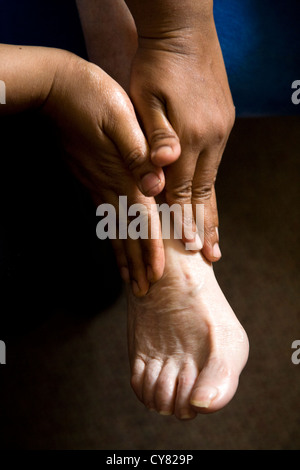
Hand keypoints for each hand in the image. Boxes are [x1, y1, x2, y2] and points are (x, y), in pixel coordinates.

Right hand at [44, 51, 165, 294]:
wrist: (57, 88)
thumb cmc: (91, 96)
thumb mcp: (120, 117)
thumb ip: (138, 152)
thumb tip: (156, 185)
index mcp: (122, 173)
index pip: (141, 220)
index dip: (150, 248)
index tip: (156, 276)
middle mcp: (109, 185)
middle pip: (126, 233)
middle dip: (136, 263)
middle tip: (142, 291)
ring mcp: (97, 184)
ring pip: (114, 229)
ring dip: (123, 255)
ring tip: (129, 279)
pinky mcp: (91, 179)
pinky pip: (105, 215)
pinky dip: (113, 236)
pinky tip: (116, 243)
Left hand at [128, 21, 234, 260]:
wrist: (184, 29)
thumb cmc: (156, 64)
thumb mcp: (147, 97)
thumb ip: (155, 136)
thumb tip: (160, 169)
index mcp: (188, 137)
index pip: (181, 189)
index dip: (181, 219)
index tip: (186, 246)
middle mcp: (210, 139)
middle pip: (204, 192)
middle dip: (205, 225)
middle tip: (210, 255)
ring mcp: (220, 130)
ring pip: (213, 180)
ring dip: (212, 211)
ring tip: (215, 237)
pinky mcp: (223, 122)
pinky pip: (216, 162)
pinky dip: (211, 185)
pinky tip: (210, 197)